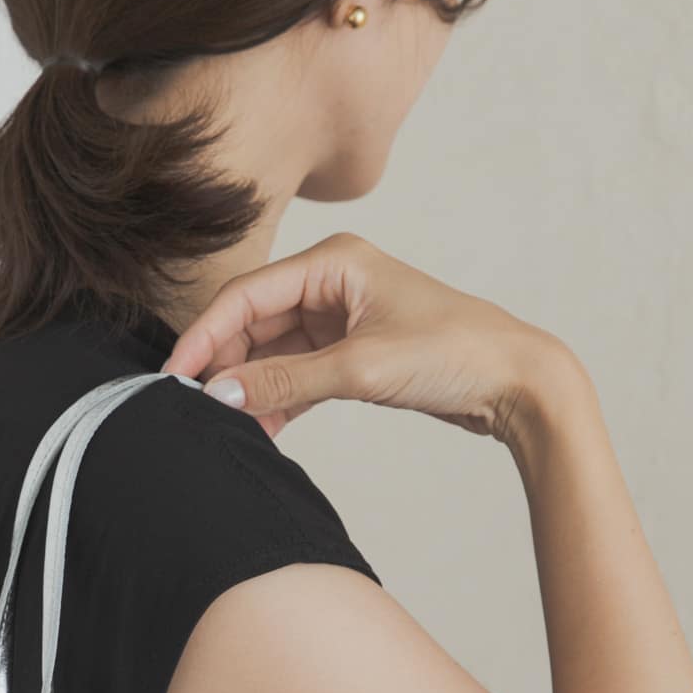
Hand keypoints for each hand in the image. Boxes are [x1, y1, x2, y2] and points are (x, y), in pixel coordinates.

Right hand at [162, 231, 565, 443]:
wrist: (517, 382)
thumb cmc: (455, 353)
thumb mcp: (361, 368)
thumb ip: (285, 381)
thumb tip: (222, 395)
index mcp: (334, 261)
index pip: (246, 295)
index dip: (204, 337)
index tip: (175, 378)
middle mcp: (332, 282)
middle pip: (252, 323)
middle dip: (225, 366)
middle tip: (198, 411)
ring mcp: (340, 319)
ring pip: (271, 354)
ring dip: (251, 389)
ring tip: (230, 428)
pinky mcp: (350, 354)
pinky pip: (296, 375)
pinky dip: (277, 401)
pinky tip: (261, 431)